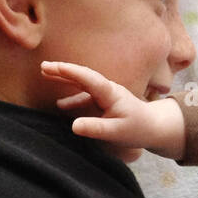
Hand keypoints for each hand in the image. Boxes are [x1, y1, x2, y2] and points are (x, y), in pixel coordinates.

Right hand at [41, 60, 185, 163]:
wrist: (154, 128)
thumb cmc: (138, 128)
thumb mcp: (117, 132)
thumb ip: (96, 128)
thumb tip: (73, 126)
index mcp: (110, 93)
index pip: (88, 78)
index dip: (70, 72)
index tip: (53, 67)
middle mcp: (107, 90)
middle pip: (83, 76)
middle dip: (63, 70)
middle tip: (43, 66)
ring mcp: (105, 95)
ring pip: (82, 85)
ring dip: (65, 80)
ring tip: (46, 75)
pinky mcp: (104, 103)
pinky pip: (85, 97)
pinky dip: (72, 98)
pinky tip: (61, 106)